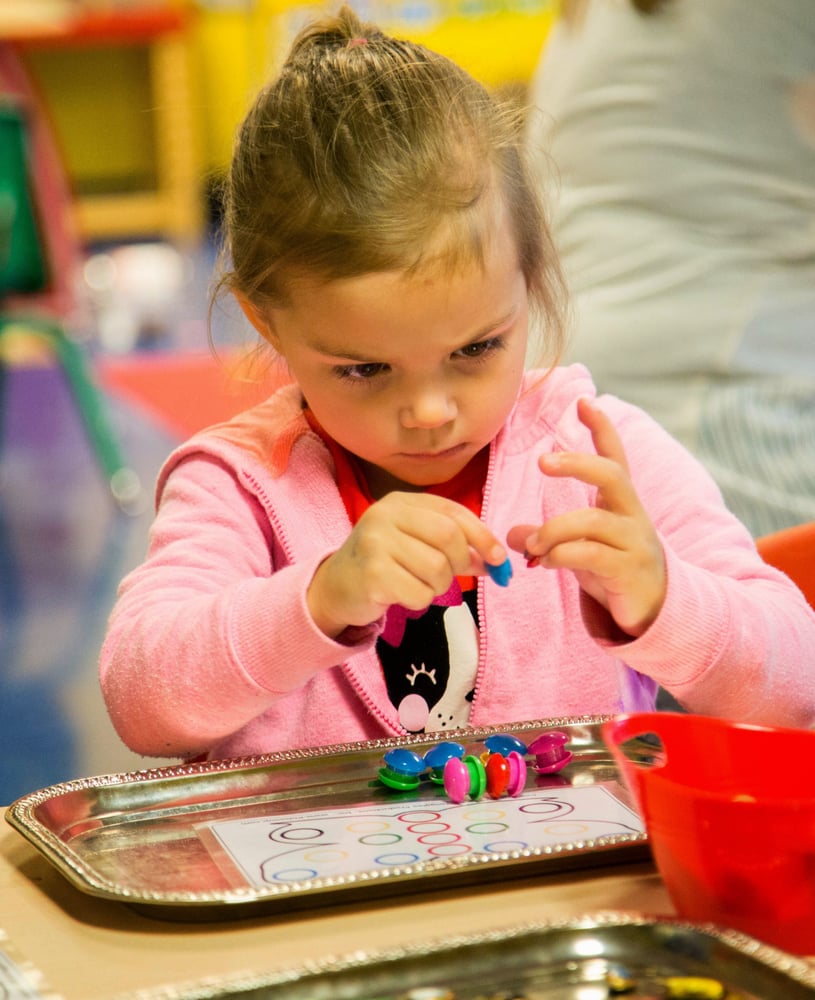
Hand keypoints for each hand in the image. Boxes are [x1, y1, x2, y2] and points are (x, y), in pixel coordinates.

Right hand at [308, 492, 506, 637]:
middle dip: (459, 563)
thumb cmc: (384, 564)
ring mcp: (375, 543)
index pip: (454, 512)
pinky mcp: (372, 574)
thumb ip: (454, 546)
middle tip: (448, 576)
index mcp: (401, 502)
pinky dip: (419, 600)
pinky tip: (401, 595)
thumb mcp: (416, 544)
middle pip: (449, 537)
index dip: (482, 536)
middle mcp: (385, 515)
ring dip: (437, 586)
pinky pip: (419, 593)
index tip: (498, 558)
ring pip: (437, 568)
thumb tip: (495, 559)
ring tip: (417, 585)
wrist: (335, 588)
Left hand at [507, 397, 665, 636]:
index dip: (602, 428)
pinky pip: (591, 554)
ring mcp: (634, 541)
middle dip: (577, 463)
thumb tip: (511, 534)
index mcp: (621, 503)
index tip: (584, 400)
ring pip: (591, 521)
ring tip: (531, 546)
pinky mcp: (629, 569)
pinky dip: (560, 555)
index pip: (616, 457)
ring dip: (551, 530)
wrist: (655, 611)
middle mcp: (632, 515)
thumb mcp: (579, 548)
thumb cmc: (613, 570)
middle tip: (543, 462)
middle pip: (612, 474)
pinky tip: (545, 562)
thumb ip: (548, 535)